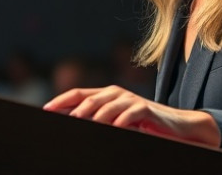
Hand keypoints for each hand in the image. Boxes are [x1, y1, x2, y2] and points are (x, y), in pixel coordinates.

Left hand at [43, 85, 220, 146]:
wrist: (176, 125)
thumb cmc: (143, 123)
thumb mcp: (118, 120)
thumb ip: (99, 119)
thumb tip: (73, 123)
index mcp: (106, 94)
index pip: (78, 94)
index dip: (61, 101)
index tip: (45, 110)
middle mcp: (116, 93)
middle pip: (89, 100)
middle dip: (74, 111)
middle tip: (63, 122)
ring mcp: (130, 99)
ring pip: (106, 107)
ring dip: (93, 117)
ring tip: (81, 124)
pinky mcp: (144, 108)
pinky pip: (128, 114)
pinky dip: (119, 121)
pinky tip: (112, 128)